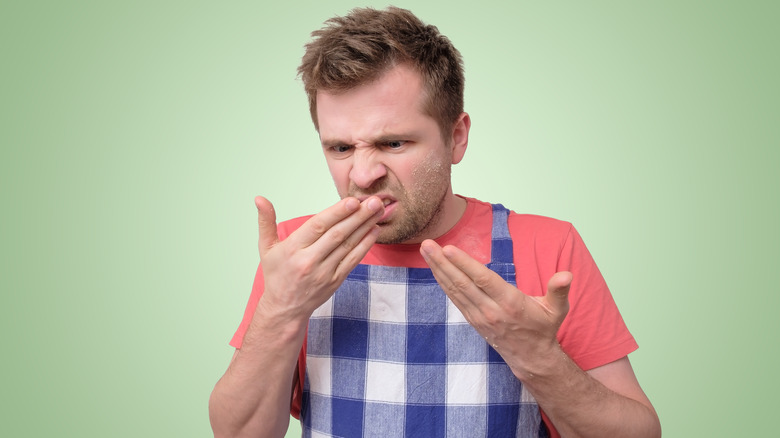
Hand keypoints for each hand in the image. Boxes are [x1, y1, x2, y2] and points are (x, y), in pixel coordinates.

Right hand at [254, 195, 383, 319]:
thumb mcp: (266, 248)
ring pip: (348, 245)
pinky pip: (353, 260)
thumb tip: (260, 199)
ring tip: (378, 210)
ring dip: (365, 226)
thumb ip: (266, 222)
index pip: (317, 226)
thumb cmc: (277, 275)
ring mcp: (324, 272)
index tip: (352, 201)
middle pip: (337, 234)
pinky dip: (365, 245)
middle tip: (374, 200)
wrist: (285, 309)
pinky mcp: (336, 281)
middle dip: (358, 216)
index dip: (336, 213)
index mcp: (292, 249)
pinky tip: (374, 230)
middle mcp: (309, 261)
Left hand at [420, 240, 571, 376]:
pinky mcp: (473, 320)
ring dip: (438, 270)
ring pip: (454, 290)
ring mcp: (479, 316)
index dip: (464, 263)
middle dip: (442, 262)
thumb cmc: (543, 328)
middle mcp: (491, 310)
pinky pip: (454, 299)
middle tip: (426, 244)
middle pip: (462, 283)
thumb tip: (566, 274)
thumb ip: (559, 290)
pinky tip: (435, 269)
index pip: (482, 279)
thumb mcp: (557, 310)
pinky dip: (443, 283)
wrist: (532, 358)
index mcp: (510, 303)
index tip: (448, 248)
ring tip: (425, 251)